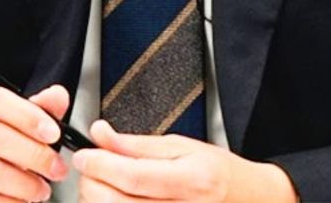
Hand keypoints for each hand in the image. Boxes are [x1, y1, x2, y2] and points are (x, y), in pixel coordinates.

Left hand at [72, 119, 296, 202]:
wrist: (246, 201)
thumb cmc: (218, 173)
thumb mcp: (181, 146)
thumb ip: (136, 143)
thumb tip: (100, 134)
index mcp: (191, 180)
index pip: (132, 176)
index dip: (100, 164)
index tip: (83, 154)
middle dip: (93, 183)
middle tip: (91, 167)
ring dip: (98, 200)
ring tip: (103, 184)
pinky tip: (114, 199)